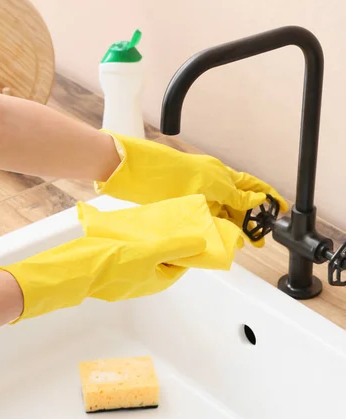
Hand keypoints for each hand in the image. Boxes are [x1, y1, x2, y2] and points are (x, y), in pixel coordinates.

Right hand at [0, 195, 242, 320]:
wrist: (77, 270)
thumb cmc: (114, 264)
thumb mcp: (151, 252)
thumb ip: (177, 247)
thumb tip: (201, 244)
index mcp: (160, 280)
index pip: (182, 262)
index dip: (188, 246)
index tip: (189, 228)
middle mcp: (146, 281)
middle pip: (165, 258)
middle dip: (169, 241)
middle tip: (169, 221)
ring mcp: (129, 277)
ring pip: (147, 256)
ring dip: (151, 241)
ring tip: (151, 221)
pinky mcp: (114, 270)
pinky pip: (131, 254)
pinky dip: (135, 243)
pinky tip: (131, 228)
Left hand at [95, 131, 287, 241]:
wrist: (137, 174)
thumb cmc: (170, 175)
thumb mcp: (210, 187)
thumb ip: (234, 195)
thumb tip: (256, 200)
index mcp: (221, 175)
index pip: (252, 188)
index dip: (267, 200)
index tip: (280, 210)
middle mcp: (213, 183)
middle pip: (238, 204)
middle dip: (250, 222)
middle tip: (256, 241)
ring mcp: (200, 194)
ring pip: (223, 212)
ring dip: (232, 227)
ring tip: (238, 243)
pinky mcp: (186, 202)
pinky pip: (208, 215)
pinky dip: (216, 226)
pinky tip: (217, 236)